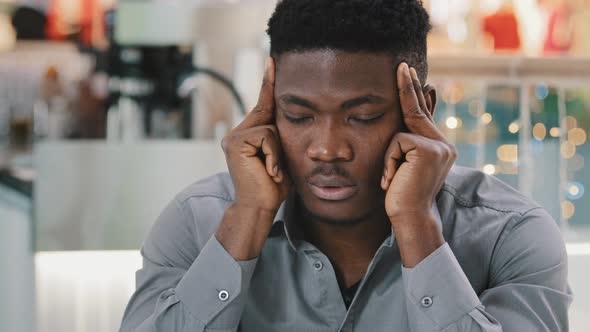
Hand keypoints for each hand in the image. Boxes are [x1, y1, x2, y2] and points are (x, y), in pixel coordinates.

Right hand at [221, 57, 290, 213]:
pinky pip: (266, 137)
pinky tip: (268, 171)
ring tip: (271, 171)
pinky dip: (273, 155)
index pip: (263, 106)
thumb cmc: (272, 188)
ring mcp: (233, 137)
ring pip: (270, 128)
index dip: (268, 83)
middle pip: (269, 116)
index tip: (273, 60)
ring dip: (277, 152)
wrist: (260, 208)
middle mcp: (236, 134)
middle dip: (278, 141)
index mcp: (246, 136)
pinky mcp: (236, 143)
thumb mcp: (281, 157)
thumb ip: (280, 138)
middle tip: (273, 169)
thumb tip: (292, 118)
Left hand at [381, 63, 456, 224]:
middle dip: (407, 86)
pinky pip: (396, 142)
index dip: (414, 93)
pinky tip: (394, 179)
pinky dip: (389, 161)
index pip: (422, 115)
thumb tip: (399, 126)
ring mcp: (438, 146)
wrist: (410, 217)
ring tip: (393, 179)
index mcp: (438, 148)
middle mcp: (443, 144)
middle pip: (417, 109)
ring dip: (389, 159)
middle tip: (401, 65)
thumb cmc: (402, 196)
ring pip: (399, 133)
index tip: (408, 73)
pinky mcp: (427, 149)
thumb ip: (405, 145)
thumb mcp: (404, 166)